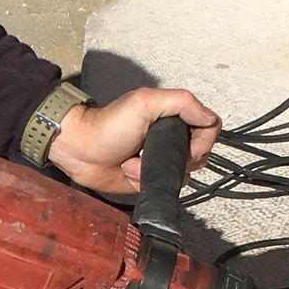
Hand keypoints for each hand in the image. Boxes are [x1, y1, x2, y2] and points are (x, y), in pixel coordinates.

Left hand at [46, 85, 220, 197]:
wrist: (79, 151)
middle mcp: (170, 137)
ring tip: (134, 162)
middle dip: (175, 159)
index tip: (184, 147)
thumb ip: (181, 103)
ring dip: (159, 171)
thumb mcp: (144, 103)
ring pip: (183, 173)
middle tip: (150, 152)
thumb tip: (209, 118)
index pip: (208, 128)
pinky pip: (165, 186)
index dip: (201, 141)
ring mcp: (161, 158)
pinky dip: (148, 183)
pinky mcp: (150, 177)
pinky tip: (130, 171)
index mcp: (173, 116)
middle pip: (200, 154)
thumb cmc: (106, 126)